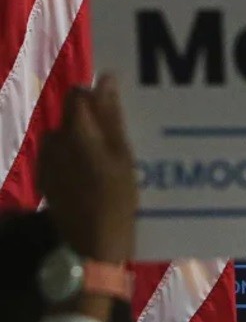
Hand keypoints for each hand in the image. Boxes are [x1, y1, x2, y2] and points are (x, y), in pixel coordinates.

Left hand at [39, 75, 136, 263]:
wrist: (93, 243)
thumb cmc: (118, 197)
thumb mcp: (124, 154)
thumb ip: (111, 115)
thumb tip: (105, 78)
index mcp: (76, 131)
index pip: (79, 94)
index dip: (98, 98)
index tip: (118, 112)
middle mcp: (54, 141)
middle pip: (71, 116)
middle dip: (91, 121)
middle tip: (116, 141)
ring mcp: (46, 161)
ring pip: (64, 136)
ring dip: (80, 140)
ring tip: (104, 161)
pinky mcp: (44, 178)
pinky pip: (57, 156)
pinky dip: (71, 158)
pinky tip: (89, 176)